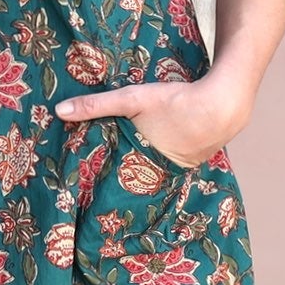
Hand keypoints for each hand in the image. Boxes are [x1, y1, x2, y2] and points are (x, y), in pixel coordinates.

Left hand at [54, 72, 251, 168]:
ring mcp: (186, 166)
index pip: (120, 178)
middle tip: (106, 172)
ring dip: (149, 160)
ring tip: (134, 156)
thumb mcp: (132, 99)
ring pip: (159, 165)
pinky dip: (169, 150)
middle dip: (127, 171)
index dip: (107, 178)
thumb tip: (59, 111)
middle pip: (140, 172)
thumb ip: (96, 105)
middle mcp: (166, 172)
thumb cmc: (176, 101)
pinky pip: (177, 157)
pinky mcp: (200, 156)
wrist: (225, 103)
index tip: (90, 185)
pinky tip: (166, 141)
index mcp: (146, 163)